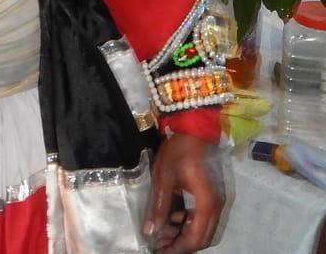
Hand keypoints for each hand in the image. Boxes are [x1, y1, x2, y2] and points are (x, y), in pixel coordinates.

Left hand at [143, 133, 224, 251]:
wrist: (195, 126)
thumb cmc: (179, 149)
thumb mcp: (164, 178)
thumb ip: (158, 207)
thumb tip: (150, 232)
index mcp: (207, 204)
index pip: (195, 238)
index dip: (178, 249)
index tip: (160, 251)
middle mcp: (217, 205)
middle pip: (202, 237)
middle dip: (181, 244)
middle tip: (160, 244)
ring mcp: (217, 199)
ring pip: (203, 227)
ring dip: (184, 233)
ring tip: (161, 232)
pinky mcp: (213, 192)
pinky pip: (203, 215)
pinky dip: (189, 221)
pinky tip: (172, 216)